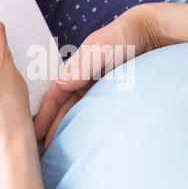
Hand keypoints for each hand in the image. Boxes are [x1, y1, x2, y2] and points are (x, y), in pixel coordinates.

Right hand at [34, 4, 164, 152]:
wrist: (151, 35)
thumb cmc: (123, 37)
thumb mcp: (100, 47)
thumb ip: (82, 65)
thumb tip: (61, 85)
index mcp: (75, 71)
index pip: (54, 96)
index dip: (44, 115)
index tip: (36, 134)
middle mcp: (83, 82)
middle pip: (63, 110)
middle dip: (51, 129)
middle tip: (42, 152)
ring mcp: (98, 90)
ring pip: (78, 114)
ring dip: (67, 131)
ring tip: (58, 152)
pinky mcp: (113, 96)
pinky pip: (96, 115)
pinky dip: (87, 128)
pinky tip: (86, 141)